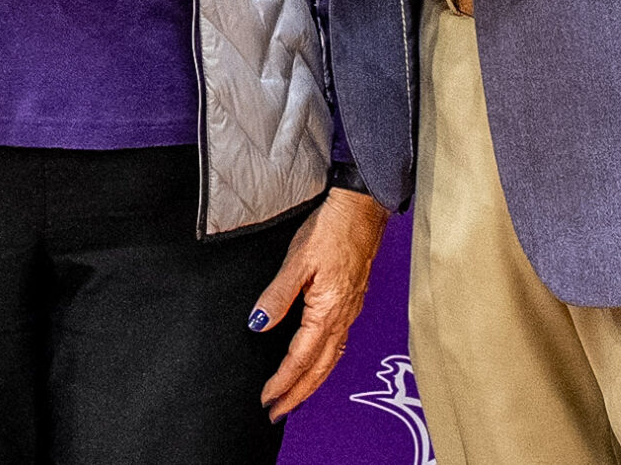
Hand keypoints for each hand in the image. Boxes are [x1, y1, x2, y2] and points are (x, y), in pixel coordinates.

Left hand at [253, 188, 389, 419]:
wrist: (362, 209)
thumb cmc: (332, 229)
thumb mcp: (297, 260)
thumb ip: (277, 296)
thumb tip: (258, 324)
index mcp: (328, 311)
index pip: (301, 358)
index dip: (283, 381)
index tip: (267, 397)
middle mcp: (343, 317)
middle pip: (319, 369)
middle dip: (298, 394)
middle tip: (277, 412)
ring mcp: (350, 312)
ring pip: (331, 360)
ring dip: (311, 383)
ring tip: (293, 397)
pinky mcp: (351, 303)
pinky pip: (338, 345)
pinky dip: (325, 364)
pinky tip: (317, 364)